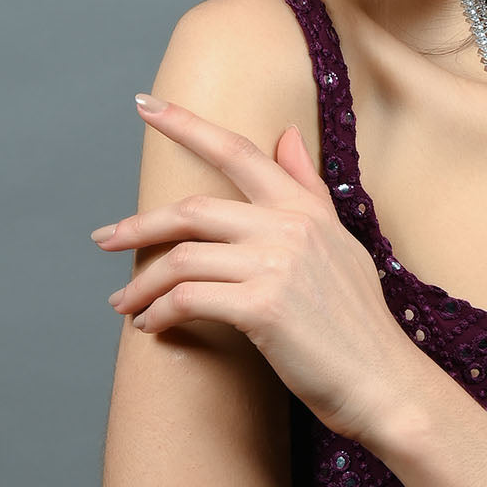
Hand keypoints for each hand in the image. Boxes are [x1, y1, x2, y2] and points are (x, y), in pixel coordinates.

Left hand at [91, 93, 414, 444]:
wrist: (381, 379)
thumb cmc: (357, 321)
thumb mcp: (339, 243)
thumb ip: (307, 189)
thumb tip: (286, 134)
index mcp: (306, 208)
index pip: (239, 151)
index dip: (188, 125)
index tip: (145, 106)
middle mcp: (290, 227)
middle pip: (192, 209)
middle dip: (138, 225)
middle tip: (105, 240)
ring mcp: (276, 265)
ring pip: (181, 258)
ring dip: (142, 283)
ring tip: (125, 302)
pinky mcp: (262, 306)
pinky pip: (188, 299)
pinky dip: (160, 313)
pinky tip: (152, 327)